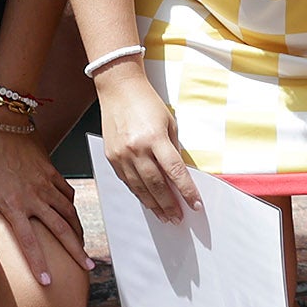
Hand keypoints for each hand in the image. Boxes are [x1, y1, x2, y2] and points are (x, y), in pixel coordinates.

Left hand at [0, 125, 94, 287]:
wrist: (2, 122)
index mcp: (13, 204)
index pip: (29, 241)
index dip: (38, 263)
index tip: (47, 282)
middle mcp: (35, 197)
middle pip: (61, 230)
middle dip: (76, 251)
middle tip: (88, 268)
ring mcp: (46, 184)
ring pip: (70, 213)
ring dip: (79, 232)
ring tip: (85, 249)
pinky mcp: (52, 172)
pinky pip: (67, 193)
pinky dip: (72, 207)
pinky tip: (74, 217)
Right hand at [96, 65, 201, 220]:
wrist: (119, 88)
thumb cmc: (146, 102)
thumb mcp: (169, 122)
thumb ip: (173, 148)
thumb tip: (179, 173)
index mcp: (155, 139)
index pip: (175, 172)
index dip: (186, 191)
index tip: (195, 204)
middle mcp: (136, 149)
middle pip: (156, 185)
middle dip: (169, 204)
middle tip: (178, 217)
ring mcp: (121, 155)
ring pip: (140, 188)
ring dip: (154, 205)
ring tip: (164, 216)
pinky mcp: (112, 157)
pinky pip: (127, 181)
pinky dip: (138, 193)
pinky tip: (147, 201)